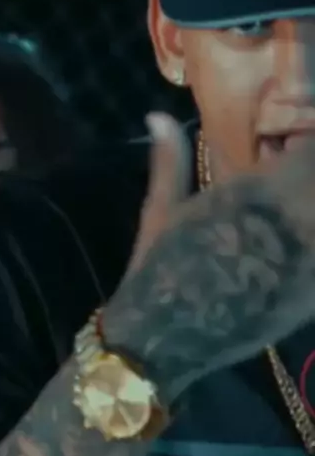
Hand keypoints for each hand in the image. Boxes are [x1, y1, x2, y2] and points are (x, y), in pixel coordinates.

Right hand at [104, 113, 314, 404]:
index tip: (296, 135)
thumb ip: (170, 158)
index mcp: (251, 195)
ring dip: (312, 208)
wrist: (164, 340)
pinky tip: (303, 237)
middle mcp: (287, 225)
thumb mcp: (161, 209)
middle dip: (311, 176)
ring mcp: (306, 264)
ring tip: (298, 207)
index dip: (307, 137)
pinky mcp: (310, 298)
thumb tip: (158, 115)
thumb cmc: (157, 268)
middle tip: (297, 165)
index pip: (308, 154)